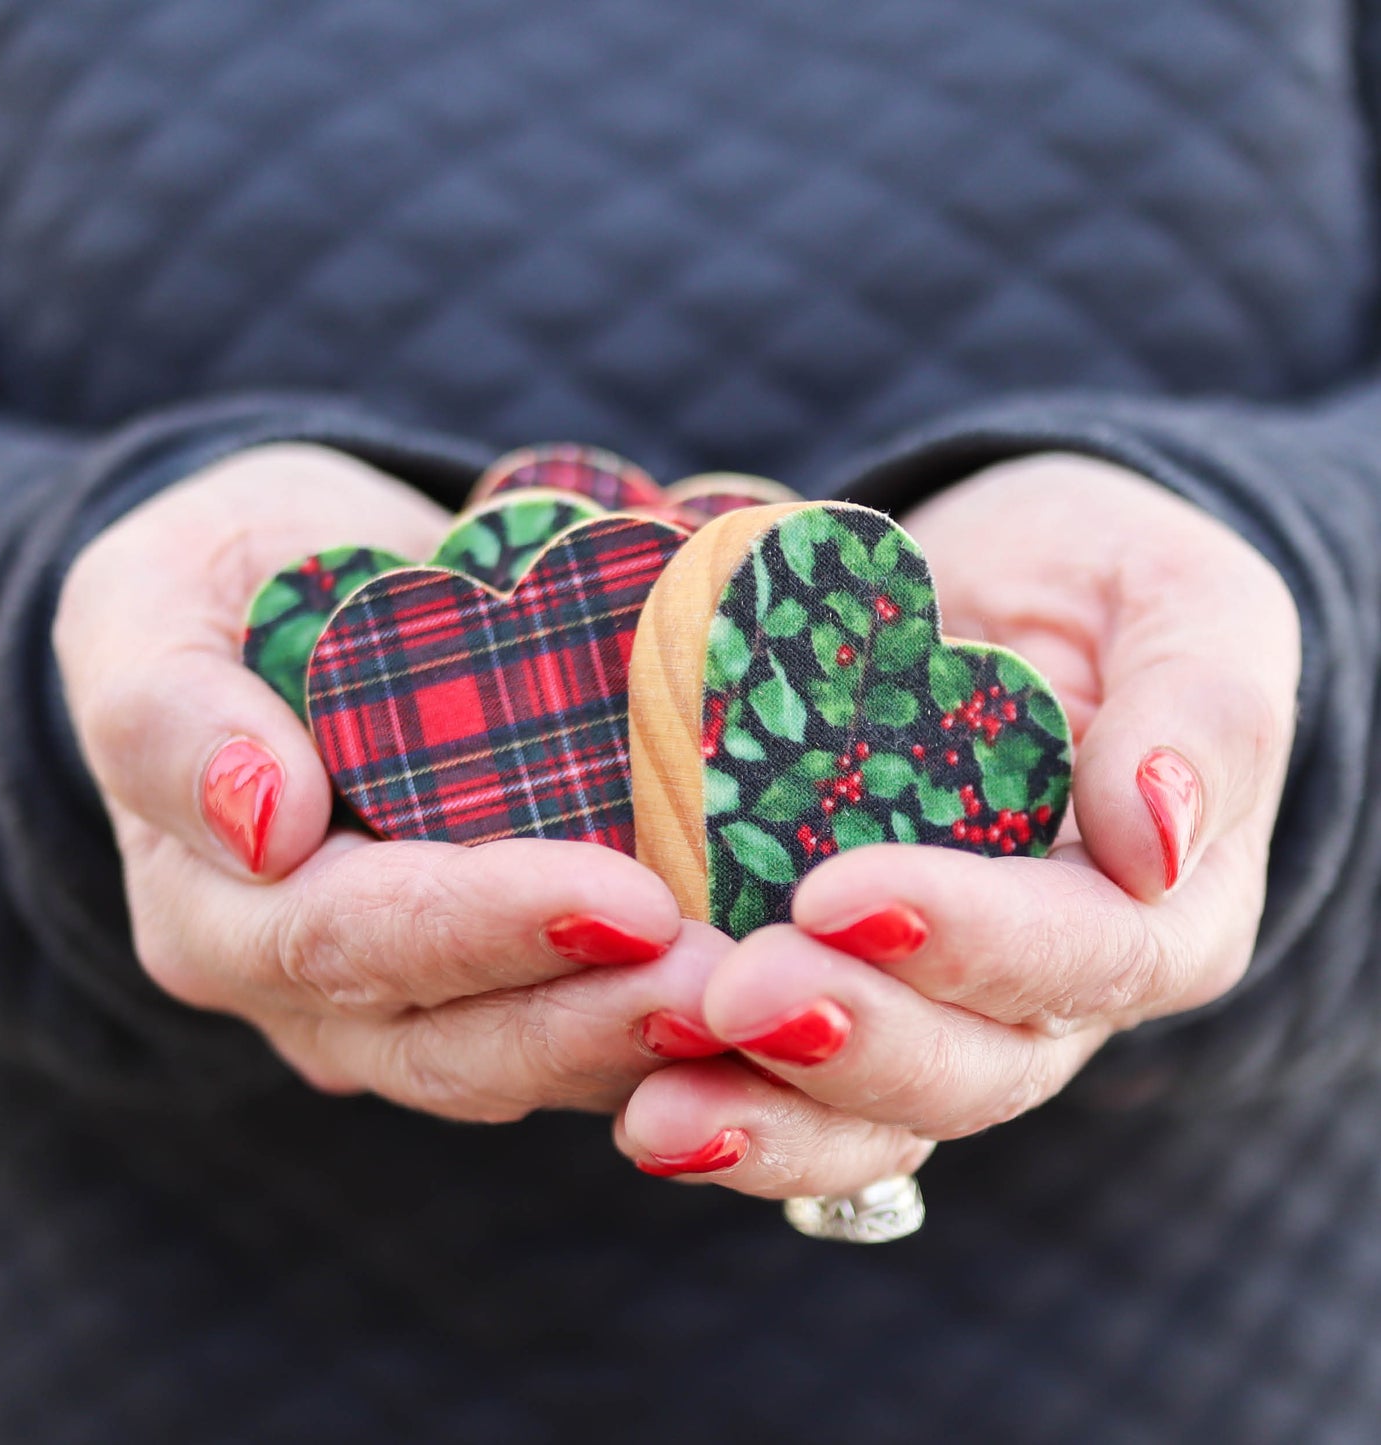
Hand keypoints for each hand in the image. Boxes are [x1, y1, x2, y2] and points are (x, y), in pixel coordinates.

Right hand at [56, 442, 720, 1117]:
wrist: (298, 590)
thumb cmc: (220, 581)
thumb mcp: (149, 603)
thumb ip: (167, 709)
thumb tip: (260, 821)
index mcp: (219, 908)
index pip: (351, 939)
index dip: (486, 927)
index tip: (626, 900)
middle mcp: (311, 987)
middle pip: (455, 1041)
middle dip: (596, 1020)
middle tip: (734, 986)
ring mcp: (409, 1000)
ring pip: (529, 1061)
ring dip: (648, 1043)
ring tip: (767, 1002)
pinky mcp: (496, 979)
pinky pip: (578, 1024)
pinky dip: (665, 1025)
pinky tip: (762, 992)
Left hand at [613, 454, 1300, 1193]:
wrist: (996, 591)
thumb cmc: (1105, 584)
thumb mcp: (1183, 600)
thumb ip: (1200, 705)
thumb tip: (1152, 836)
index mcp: (1162, 910)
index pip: (1082, 952)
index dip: (968, 939)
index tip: (839, 894)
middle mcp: (1053, 993)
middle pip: (970, 1067)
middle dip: (848, 1040)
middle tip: (735, 996)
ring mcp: (941, 1010)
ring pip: (873, 1116)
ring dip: (766, 1121)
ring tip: (655, 1116)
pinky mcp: (844, 997)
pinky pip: (793, 1088)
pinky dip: (723, 1100)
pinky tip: (636, 1105)